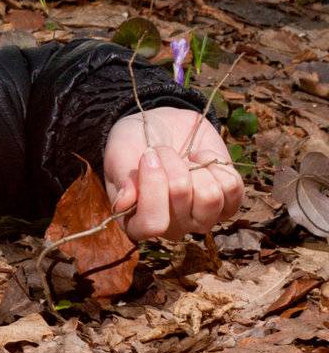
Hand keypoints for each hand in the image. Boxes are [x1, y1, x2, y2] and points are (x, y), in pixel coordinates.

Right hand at [103, 106, 243, 241]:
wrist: (160, 126)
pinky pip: (233, 188)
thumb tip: (124, 203)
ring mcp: (203, 218)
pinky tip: (200, 160)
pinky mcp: (227, 203)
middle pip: (182, 199)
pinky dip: (215, 164)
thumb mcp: (120, 156)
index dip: (153, 187)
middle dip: (172, 164)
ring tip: (184, 158)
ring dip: (196, 167)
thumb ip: (122, 180)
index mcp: (138, 222)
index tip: (148, 156)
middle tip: (161, 151)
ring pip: (210, 196)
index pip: (153, 224)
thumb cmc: (135, 143)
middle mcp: (172, 227)